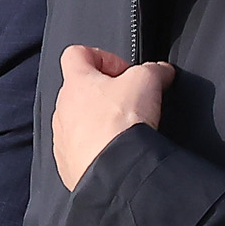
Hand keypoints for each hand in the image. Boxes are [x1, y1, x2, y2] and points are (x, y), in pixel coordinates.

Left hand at [53, 44, 174, 191]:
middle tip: (129, 103)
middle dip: (106, 95)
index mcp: (76, 82)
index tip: (122, 72)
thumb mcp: (147, 81)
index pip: (77, 54)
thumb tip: (162, 71)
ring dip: (100, 124)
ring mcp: (62, 139)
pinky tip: (116, 153)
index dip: (103, 57)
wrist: (114, 172)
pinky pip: (80, 151)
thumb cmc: (120, 125)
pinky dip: (97, 150)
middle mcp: (62, 109)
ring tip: (123, 132)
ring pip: (79, 123)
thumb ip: (154, 69)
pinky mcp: (68, 164)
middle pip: (80, 91)